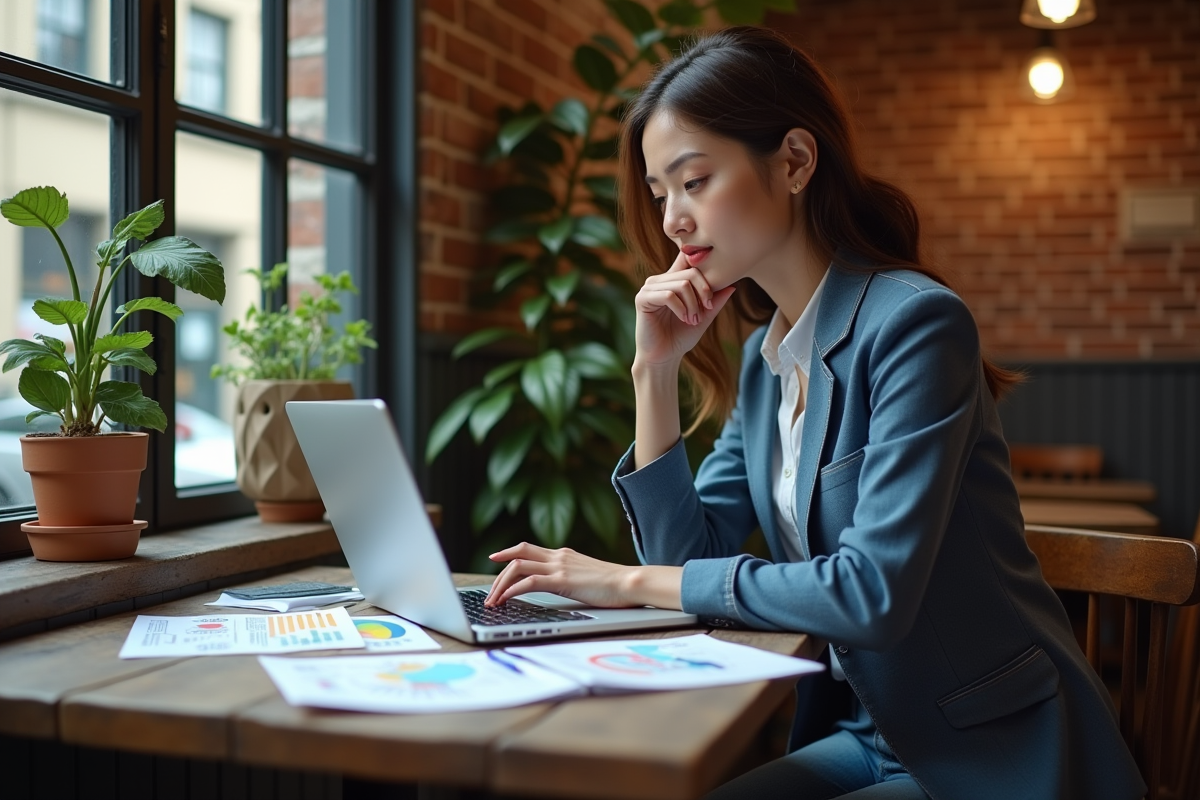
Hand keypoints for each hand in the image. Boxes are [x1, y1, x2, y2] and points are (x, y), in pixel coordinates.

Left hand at [485, 542, 638, 607]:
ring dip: (501, 584)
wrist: (631, 582)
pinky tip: (506, 600)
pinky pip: (528, 582)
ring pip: (518, 567)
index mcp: (564, 554)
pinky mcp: (562, 580)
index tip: (496, 557)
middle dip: (499, 571)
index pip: (528, 549)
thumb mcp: (587, 577)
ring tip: (494, 600)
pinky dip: (512, 590)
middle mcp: (559, 556)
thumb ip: (572, 577)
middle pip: (518, 555)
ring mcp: (560, 567)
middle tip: (490, 590)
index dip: (509, 552)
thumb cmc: (615, 585)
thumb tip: (563, 587)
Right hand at [633, 250, 736, 368]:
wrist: (664, 357)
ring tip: (693, 320)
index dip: (703, 266)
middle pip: (690, 272)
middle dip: (704, 293)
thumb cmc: (681, 337)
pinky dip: (681, 309)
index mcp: (672, 280)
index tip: (711, 291)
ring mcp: (649, 288)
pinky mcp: (642, 298)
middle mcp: (659, 280)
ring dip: (693, 304)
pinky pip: (668, 296)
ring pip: (681, 284)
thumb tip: (733, 285)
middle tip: (706, 311)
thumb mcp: (704, 316)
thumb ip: (715, 301)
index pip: (687, 258)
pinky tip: (684, 319)